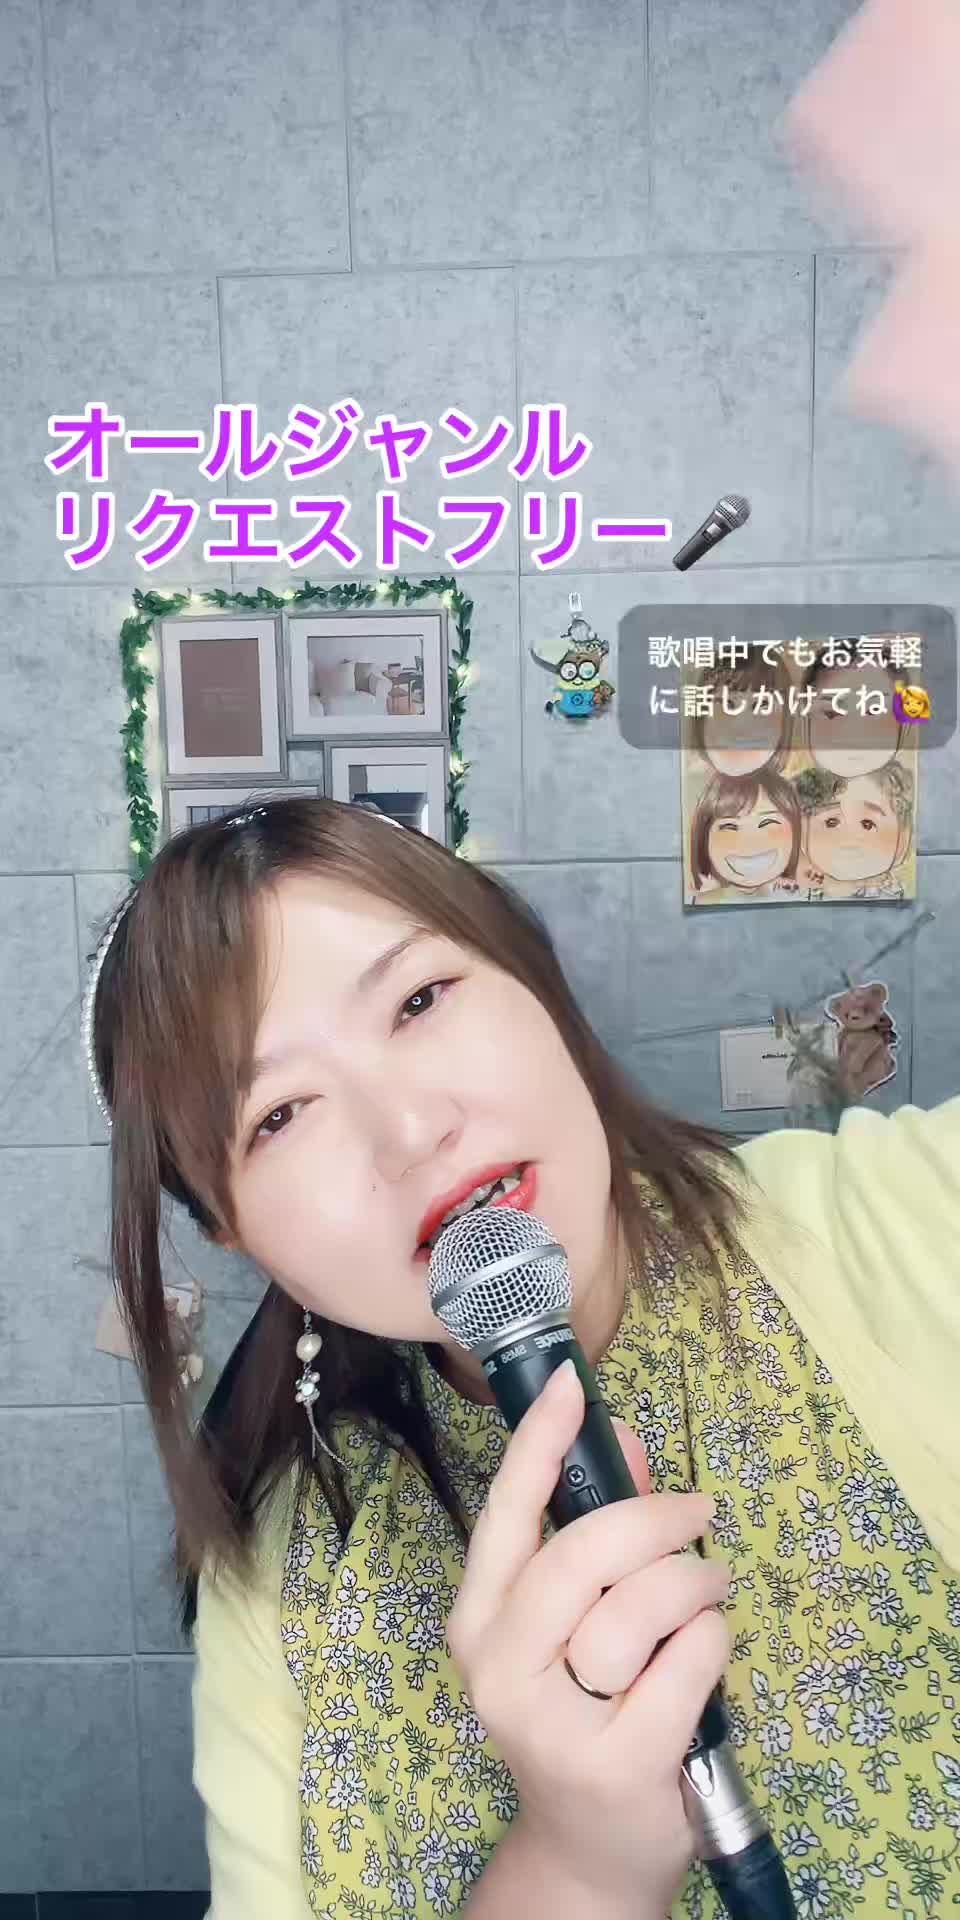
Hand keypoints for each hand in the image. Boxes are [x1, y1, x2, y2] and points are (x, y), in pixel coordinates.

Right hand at [446, 1361, 729, 1913]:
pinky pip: (688, 1659)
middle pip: (583, 1554)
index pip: (505, 1514)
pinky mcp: (618, 1761)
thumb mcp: (576, 1622)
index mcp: (478, 1622)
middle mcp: (499, 1668)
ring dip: (693, 1580)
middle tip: (697, 1510)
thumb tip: (624, 1435)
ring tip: (708, 1589)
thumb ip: (595, 1527)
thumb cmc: (584, 1711)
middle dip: (654, 1518)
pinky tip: (704, 1651)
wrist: (590, 1847)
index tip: (569, 1380)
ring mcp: (554, 1721)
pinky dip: (712, 1639)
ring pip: (641, 1605)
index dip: (538, 1442)